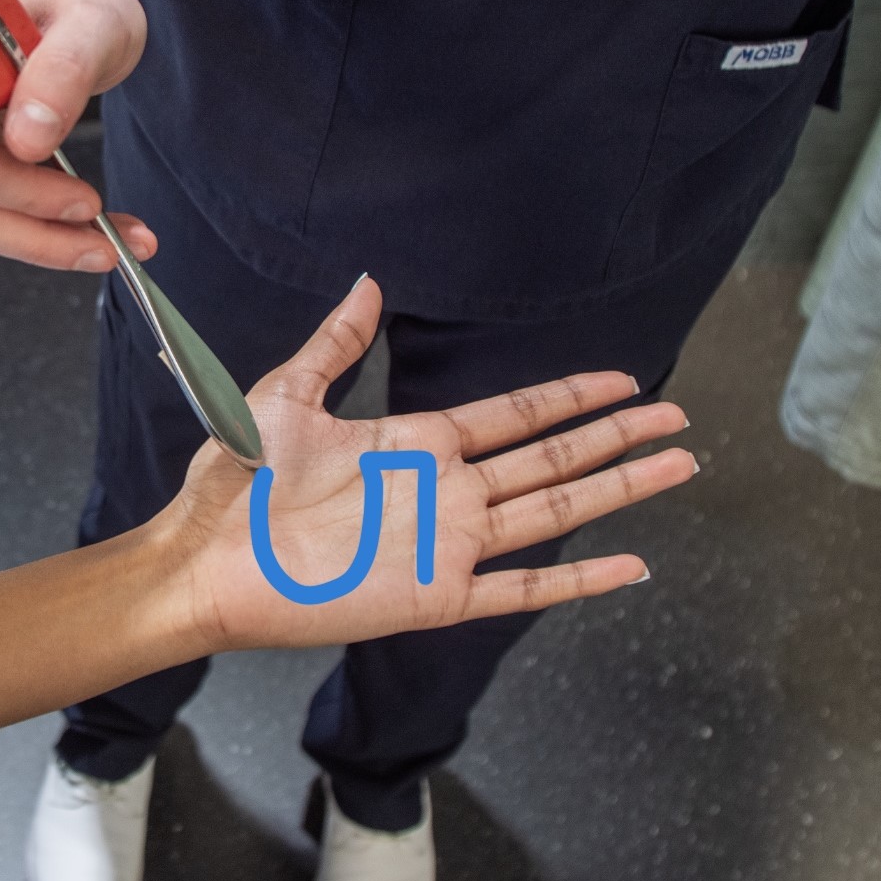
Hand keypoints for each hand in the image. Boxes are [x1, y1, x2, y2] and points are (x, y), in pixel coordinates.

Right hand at [0, 0, 155, 271]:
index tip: (89, 203)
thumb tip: (28, 140)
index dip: (24, 194)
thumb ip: (62, 73)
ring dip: (37, 241)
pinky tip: (79, 228)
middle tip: (108, 245)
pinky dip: (29, 228)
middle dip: (38, 234)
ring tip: (105, 243)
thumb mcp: (95, 24)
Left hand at [162, 277, 695, 652]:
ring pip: (552, 512)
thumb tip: (370, 284)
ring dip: (617, 490)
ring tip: (676, 466)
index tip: (620, 379)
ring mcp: (445, 544)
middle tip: (676, 416)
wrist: (204, 558)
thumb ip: (337, 343)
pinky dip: (577, 581)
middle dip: (616, 436)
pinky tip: (629, 565)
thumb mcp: (287, 394)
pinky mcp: (435, 596)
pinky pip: (521, 590)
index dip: (569, 396)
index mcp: (413, 443)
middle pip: (551, 459)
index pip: (513, 415)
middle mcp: (442, 491)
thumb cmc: (234, 480)